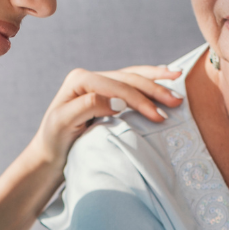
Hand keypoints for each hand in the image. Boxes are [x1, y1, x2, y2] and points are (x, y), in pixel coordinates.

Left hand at [30, 66, 183, 170]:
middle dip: (154, 89)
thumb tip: (117, 101)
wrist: (50, 152)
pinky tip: (164, 77)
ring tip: (178, 78)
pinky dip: (149, 80)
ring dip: (156, 81)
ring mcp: (98, 83)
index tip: (157, 116)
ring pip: (132, 77)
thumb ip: (88, 106)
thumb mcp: (64, 122)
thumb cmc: (54, 139)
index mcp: (79, 79)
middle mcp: (89, 77)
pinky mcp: (105, 93)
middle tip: (176, 101)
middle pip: (128, 78)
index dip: (139, 100)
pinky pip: (131, 83)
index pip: (116, 87)